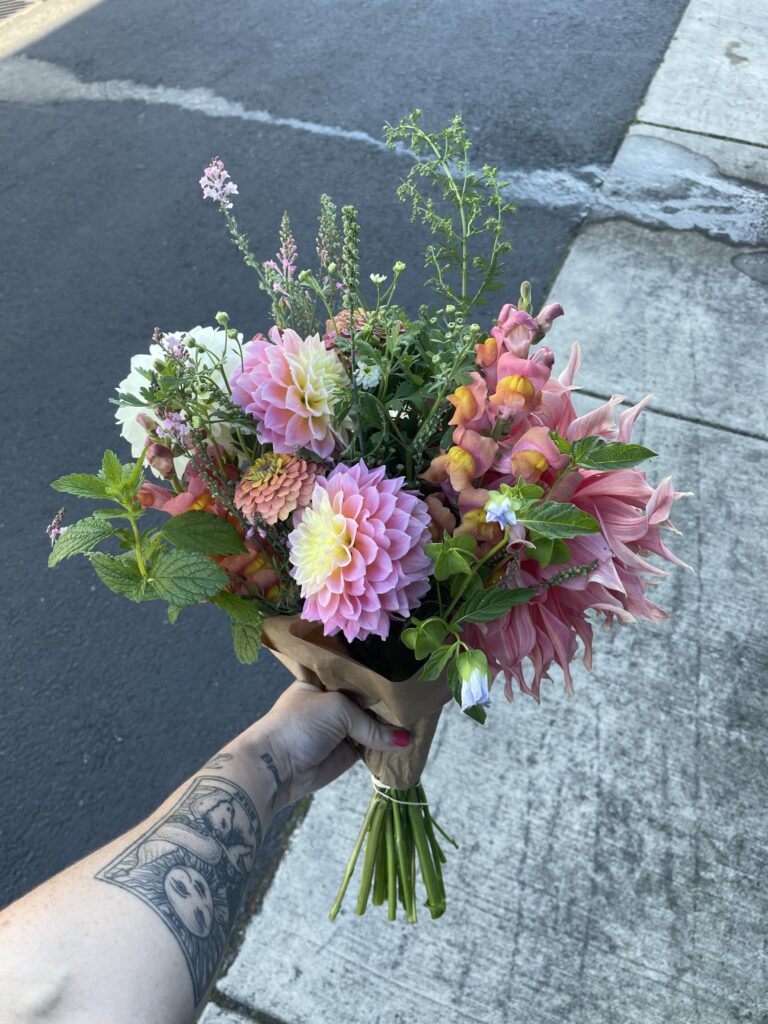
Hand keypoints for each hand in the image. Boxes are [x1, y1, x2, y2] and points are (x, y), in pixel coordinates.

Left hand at [259, 681, 409, 809]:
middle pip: (370, 700)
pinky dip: (388, 747)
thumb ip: (371, 723)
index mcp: (326, 680)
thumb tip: (404, 740)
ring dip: (393, 726)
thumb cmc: (299, 724)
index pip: (360, 674)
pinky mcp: (348, 752)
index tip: (407, 676)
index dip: (381, 677)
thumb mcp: (337, 710)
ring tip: (422, 719)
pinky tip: (410, 742)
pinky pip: (373, 747)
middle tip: (420, 699)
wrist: (275, 766)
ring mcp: (342, 727)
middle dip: (391, 703)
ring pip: (374, 724)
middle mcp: (335, 701)